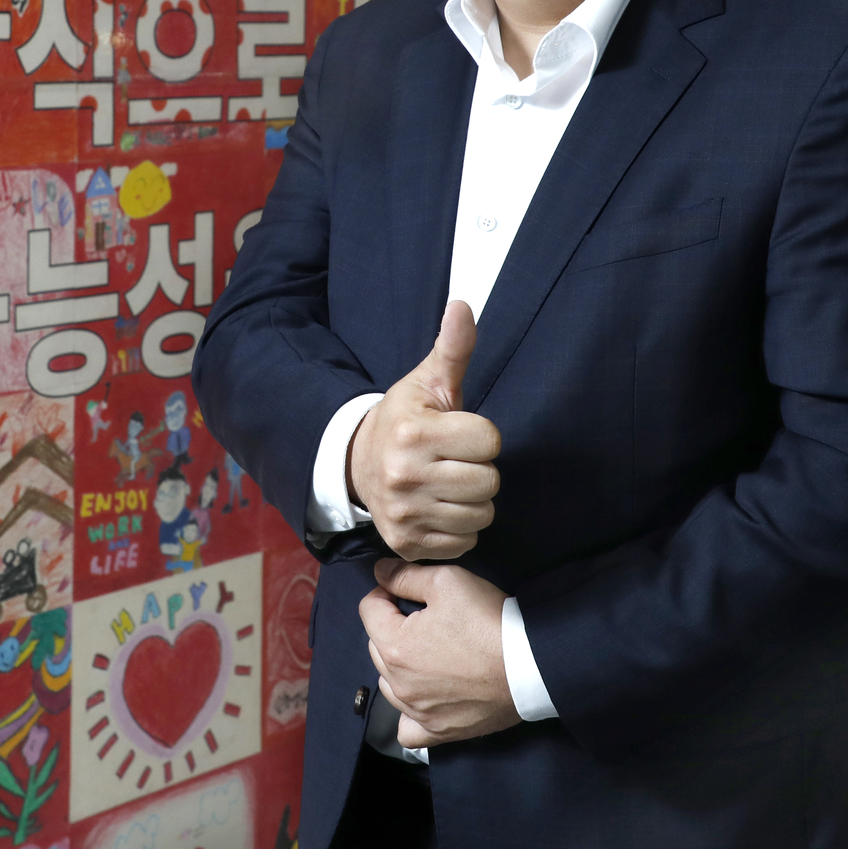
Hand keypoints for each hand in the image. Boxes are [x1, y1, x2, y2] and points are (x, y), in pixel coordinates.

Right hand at [349, 300, 500, 560]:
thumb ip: (453, 348)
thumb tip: (463, 305)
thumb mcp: (427, 382)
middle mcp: (405, 476)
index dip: (482, 435)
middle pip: (489, 482)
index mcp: (414, 433)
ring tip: (449, 483)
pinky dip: (460, 527)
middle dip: (479, 469)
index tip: (460, 432)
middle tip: (456, 460)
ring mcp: (404, 513)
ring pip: (481, 514)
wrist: (357, 465)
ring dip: (473, 500)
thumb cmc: (405, 419)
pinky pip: (466, 541)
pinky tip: (440, 507)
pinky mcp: (407, 543)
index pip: (489, 441)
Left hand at [359, 558, 518, 747]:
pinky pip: (407, 728)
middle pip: (377, 646)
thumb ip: (405, 576)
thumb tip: (379, 573)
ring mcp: (417, 711)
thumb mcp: (447, 581)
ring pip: (389, 684)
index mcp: (395, 645)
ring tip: (428, 653)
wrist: (529, 665)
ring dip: (399, 666)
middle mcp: (399, 684)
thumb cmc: (487, 620)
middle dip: (392, 628)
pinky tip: (422, 697)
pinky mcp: (438, 731)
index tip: (407, 591)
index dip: (386, 592)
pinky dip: (409, 713)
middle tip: (425, 618)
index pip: (368, 610)